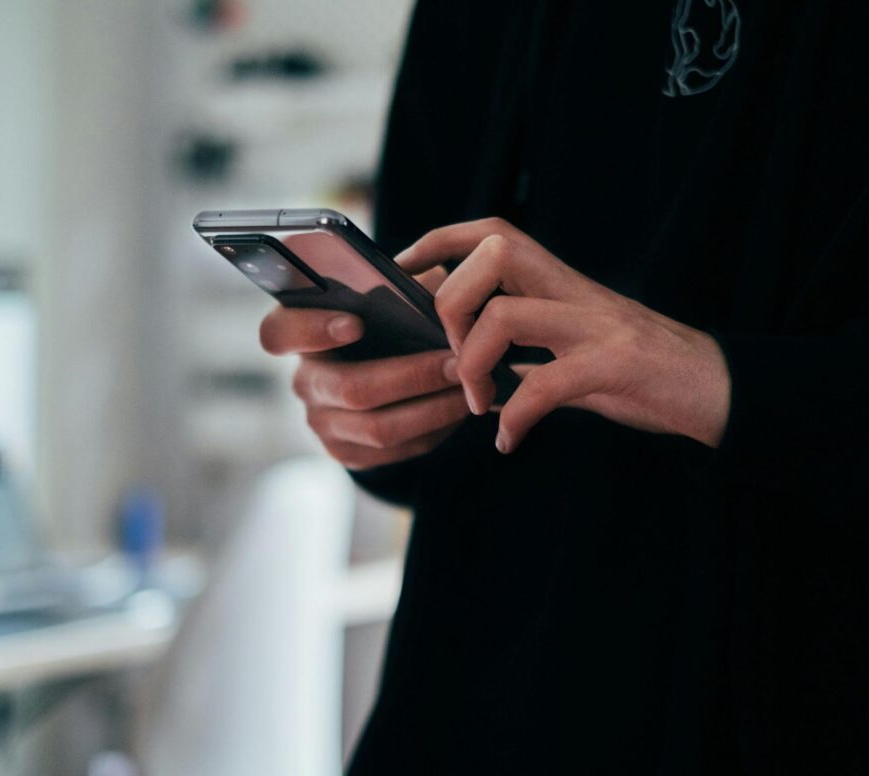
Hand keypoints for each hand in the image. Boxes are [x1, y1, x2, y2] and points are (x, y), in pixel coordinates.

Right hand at [259, 268, 467, 468]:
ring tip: (469, 388)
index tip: (356, 322)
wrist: (386, 375)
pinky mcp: (346, 452)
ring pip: (378, 428)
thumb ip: (400, 287)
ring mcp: (322, 422)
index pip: (279, 332)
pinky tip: (457, 409)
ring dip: (432, 409)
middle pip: (349, 388)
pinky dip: (433, 430)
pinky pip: (394, 451)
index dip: (312, 330)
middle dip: (412, 376)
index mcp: (300, 333)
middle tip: (457, 363)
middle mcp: (304, 380)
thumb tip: (432, 289)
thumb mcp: (390, 295)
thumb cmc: (388, 322)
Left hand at [396, 218, 730, 453]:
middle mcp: (574, 292)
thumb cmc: (638, 370)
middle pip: (493, 254)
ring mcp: (596, 325)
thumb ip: (526, 350)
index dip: (440, 240)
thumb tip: (467, 364)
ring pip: (507, 315)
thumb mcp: (574, 350)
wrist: (716, 389)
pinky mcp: (615, 365)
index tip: (404, 269)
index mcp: (560, 283)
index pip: (492, 232)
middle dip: (451, 304)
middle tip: (453, 358)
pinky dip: (516, 417)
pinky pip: (547, 385)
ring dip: (474, 365)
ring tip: (479, 403)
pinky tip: (510, 439)